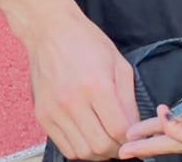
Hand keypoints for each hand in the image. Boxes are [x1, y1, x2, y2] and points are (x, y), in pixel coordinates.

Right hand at [23, 9, 139, 160]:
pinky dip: (80, 149)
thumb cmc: (87, 42)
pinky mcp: (42, 116)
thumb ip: (128, 98)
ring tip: (108, 142)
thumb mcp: (118, 64)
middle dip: (117, 149)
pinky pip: (64, 146)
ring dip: (99, 153)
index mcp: (96, 86)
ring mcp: (54, 111)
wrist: (50, 31)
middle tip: (125, 143)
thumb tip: (136, 125)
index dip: (132, 138)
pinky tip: (90, 137)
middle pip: (99, 146)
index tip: (138, 136)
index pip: (118, 129)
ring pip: (81, 152)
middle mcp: (72, 102)